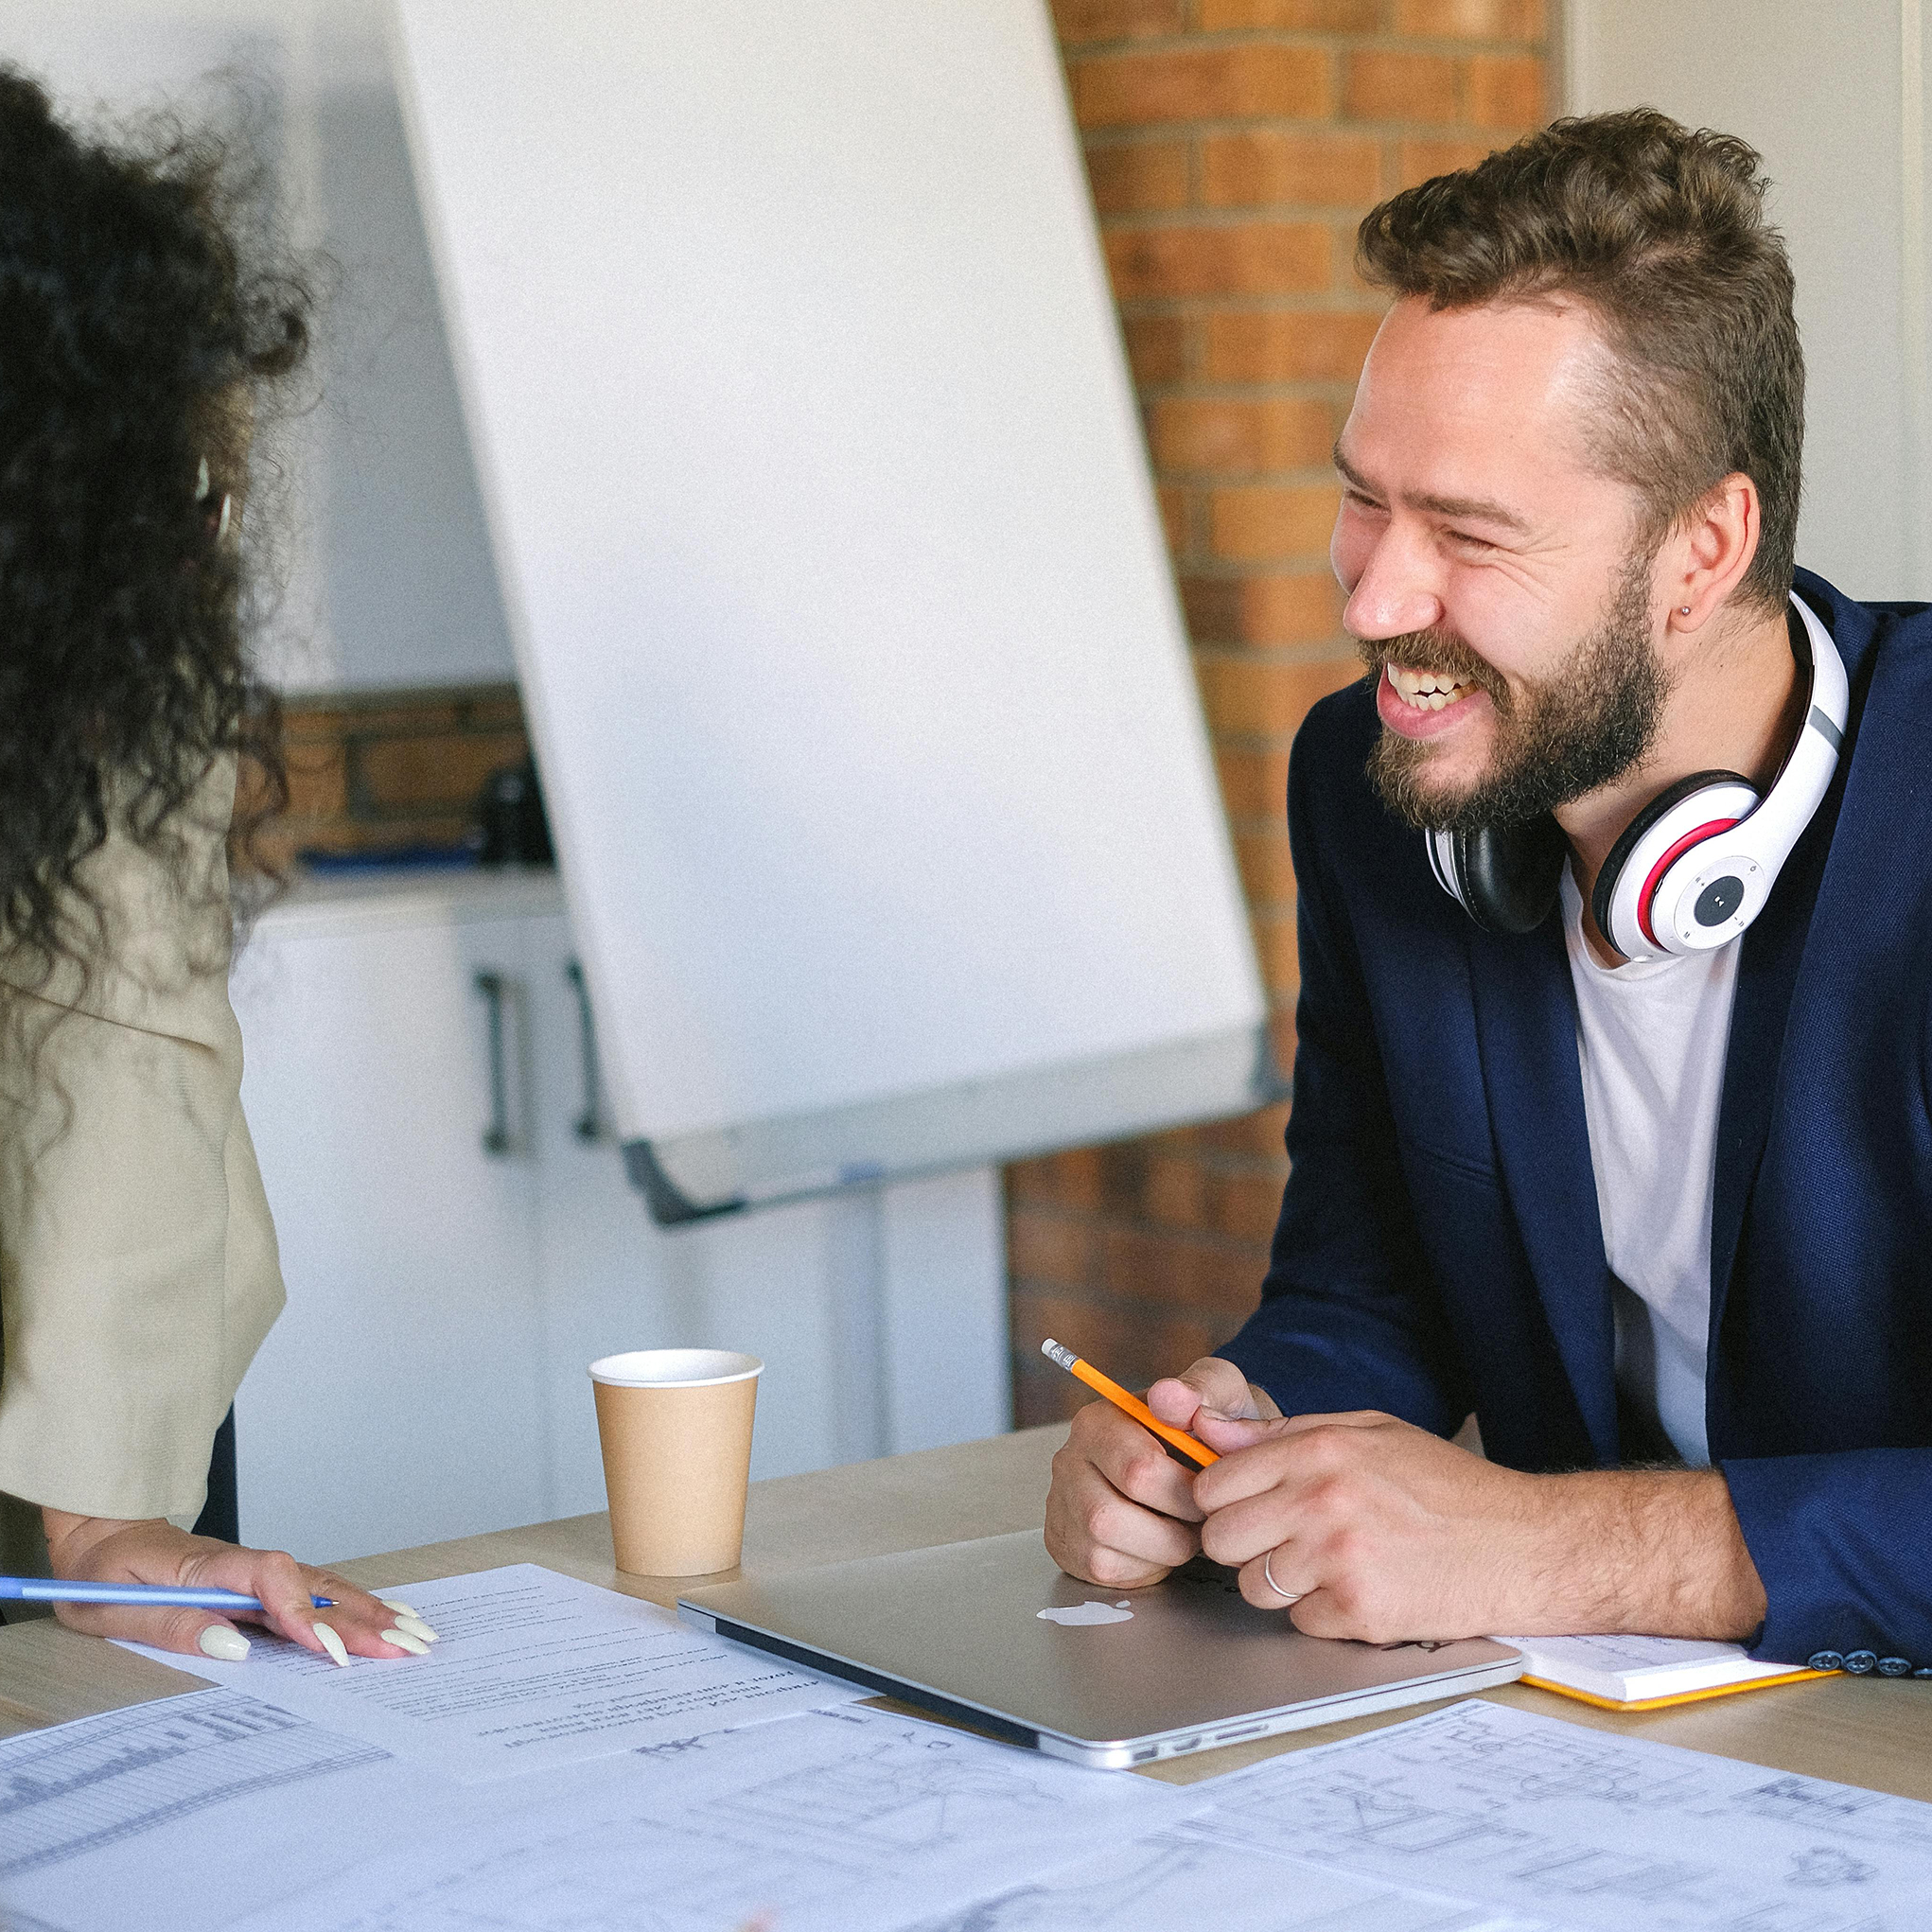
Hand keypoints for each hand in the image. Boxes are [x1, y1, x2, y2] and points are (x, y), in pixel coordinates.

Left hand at [41, 1509, 437, 1663]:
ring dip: (369, 1610)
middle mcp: (242, 1563)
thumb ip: (174, 1625)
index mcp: (206, 1565)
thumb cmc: (101, 1574)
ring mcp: (256, 1571)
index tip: (327, 1650)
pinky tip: (385, 1615)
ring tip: (414, 1634)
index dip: (303, 1613)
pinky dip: (354, 1604)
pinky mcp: (260, 1583)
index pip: (270, 1580)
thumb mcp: (113, 1609)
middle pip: (314, 1584)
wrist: (99, 1532)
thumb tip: (234, 1647)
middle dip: (362, 1618)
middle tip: (405, 1647)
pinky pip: (315, 1590)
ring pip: (323, 1586)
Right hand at [1043, 1356, 1279, 1588]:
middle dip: (1171, 1527)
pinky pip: (1104, 1570)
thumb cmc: (1206, 1429)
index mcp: (1098, 1420)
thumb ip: (1202, 1389)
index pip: (1136, 1469)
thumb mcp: (1217, 1394)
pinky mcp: (1068, 1543)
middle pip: (1110, 1515)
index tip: (1212, 1490)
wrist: (1195, 1462)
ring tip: (1186, 1530)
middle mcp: (1069, 1460)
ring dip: (1160, 1549)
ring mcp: (1062, 1504)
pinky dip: (1144, 1565)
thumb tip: (1171, 1397)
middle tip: (1202, 1518)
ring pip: (1104, 1547)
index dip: (1186, 1492)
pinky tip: (1162, 1543)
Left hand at [1190, 1408, 1767, 1643]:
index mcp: (1319, 1449)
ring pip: (1253, 1588)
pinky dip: (1324, 1615)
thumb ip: (1282, 1433)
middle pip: (1220, 1539)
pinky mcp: (1361, 1613)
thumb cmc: (1448, 1486)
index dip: (1223, 1501)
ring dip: (1282, 1584)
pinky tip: (1362, 1591)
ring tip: (1331, 1566)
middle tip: (1283, 1542)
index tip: (1246, 1508)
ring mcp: (1339, 1559)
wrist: (1528, 1544)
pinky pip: (1301, 1623)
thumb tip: (1205, 1429)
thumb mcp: (1368, 1433)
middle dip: (1243, 1545)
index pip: (1213, 1484)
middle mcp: (1321, 1500)